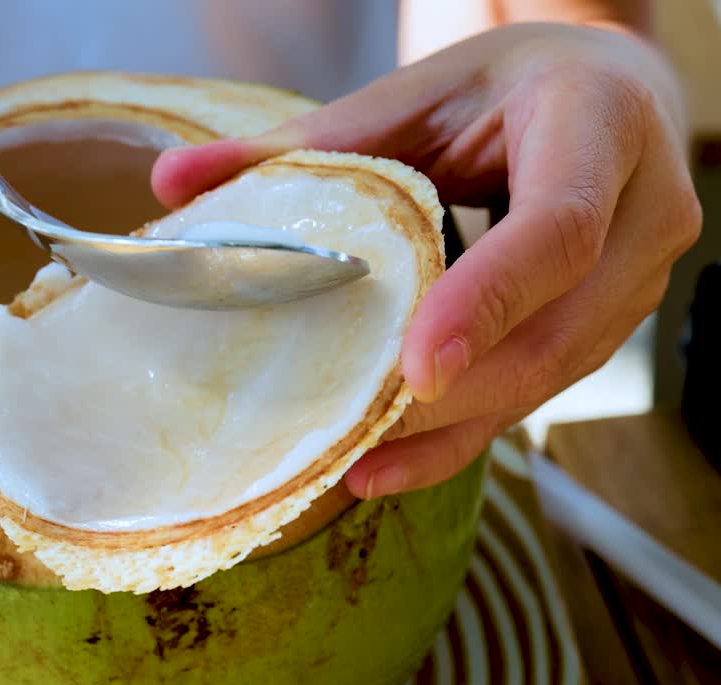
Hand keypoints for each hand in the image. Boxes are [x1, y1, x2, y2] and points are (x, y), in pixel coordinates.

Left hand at [151, 23, 701, 497]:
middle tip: (355, 432)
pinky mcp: (608, 324)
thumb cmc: (503, 87)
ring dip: (455, 429)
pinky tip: (387, 465)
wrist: (601, 93)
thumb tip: (173, 182)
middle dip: (458, 396)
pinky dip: (465, 435)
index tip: (416, 367)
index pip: (558, 228)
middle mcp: (643, 212)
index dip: (488, 301)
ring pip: (552, 377)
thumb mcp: (412, 96)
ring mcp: (636, 279)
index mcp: (597, 126)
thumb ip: (301, 143)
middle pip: (558, 331)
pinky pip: (543, 392)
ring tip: (354, 460)